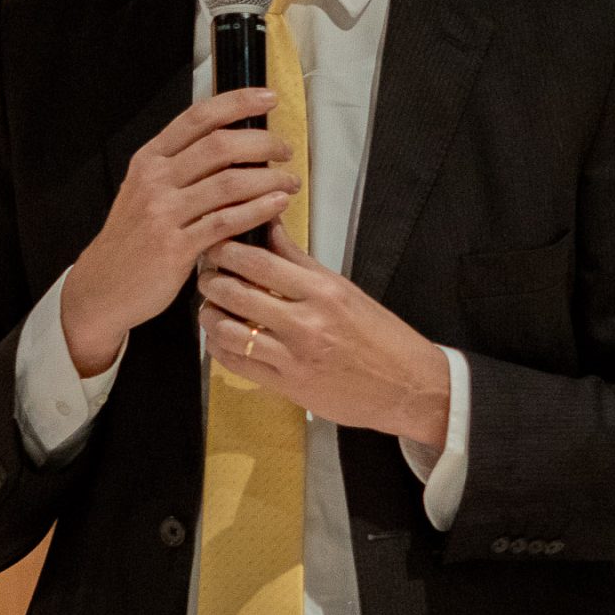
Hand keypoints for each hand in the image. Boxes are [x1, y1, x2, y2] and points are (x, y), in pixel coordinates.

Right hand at [60, 88, 298, 374]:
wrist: (103, 287)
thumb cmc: (132, 240)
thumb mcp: (146, 191)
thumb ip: (181, 167)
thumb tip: (231, 144)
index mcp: (149, 160)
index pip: (198, 118)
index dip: (237, 103)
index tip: (267, 98)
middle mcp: (155, 180)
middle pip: (219, 145)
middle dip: (262, 142)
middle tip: (285, 149)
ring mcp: (164, 213)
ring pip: (229, 182)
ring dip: (268, 178)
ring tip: (289, 181)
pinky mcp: (176, 247)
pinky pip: (226, 221)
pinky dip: (258, 210)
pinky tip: (277, 205)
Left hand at [197, 223, 451, 447]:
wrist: (409, 386)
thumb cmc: (380, 336)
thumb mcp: (344, 289)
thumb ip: (300, 262)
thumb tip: (270, 228)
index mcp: (323, 291)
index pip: (259, 261)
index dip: (226, 251)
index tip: (216, 246)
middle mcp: (307, 322)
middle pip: (236, 292)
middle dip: (210, 279)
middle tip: (205, 274)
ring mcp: (295, 357)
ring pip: (228, 330)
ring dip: (210, 315)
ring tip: (210, 307)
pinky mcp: (289, 386)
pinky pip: (238, 364)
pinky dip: (220, 348)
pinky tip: (221, 338)